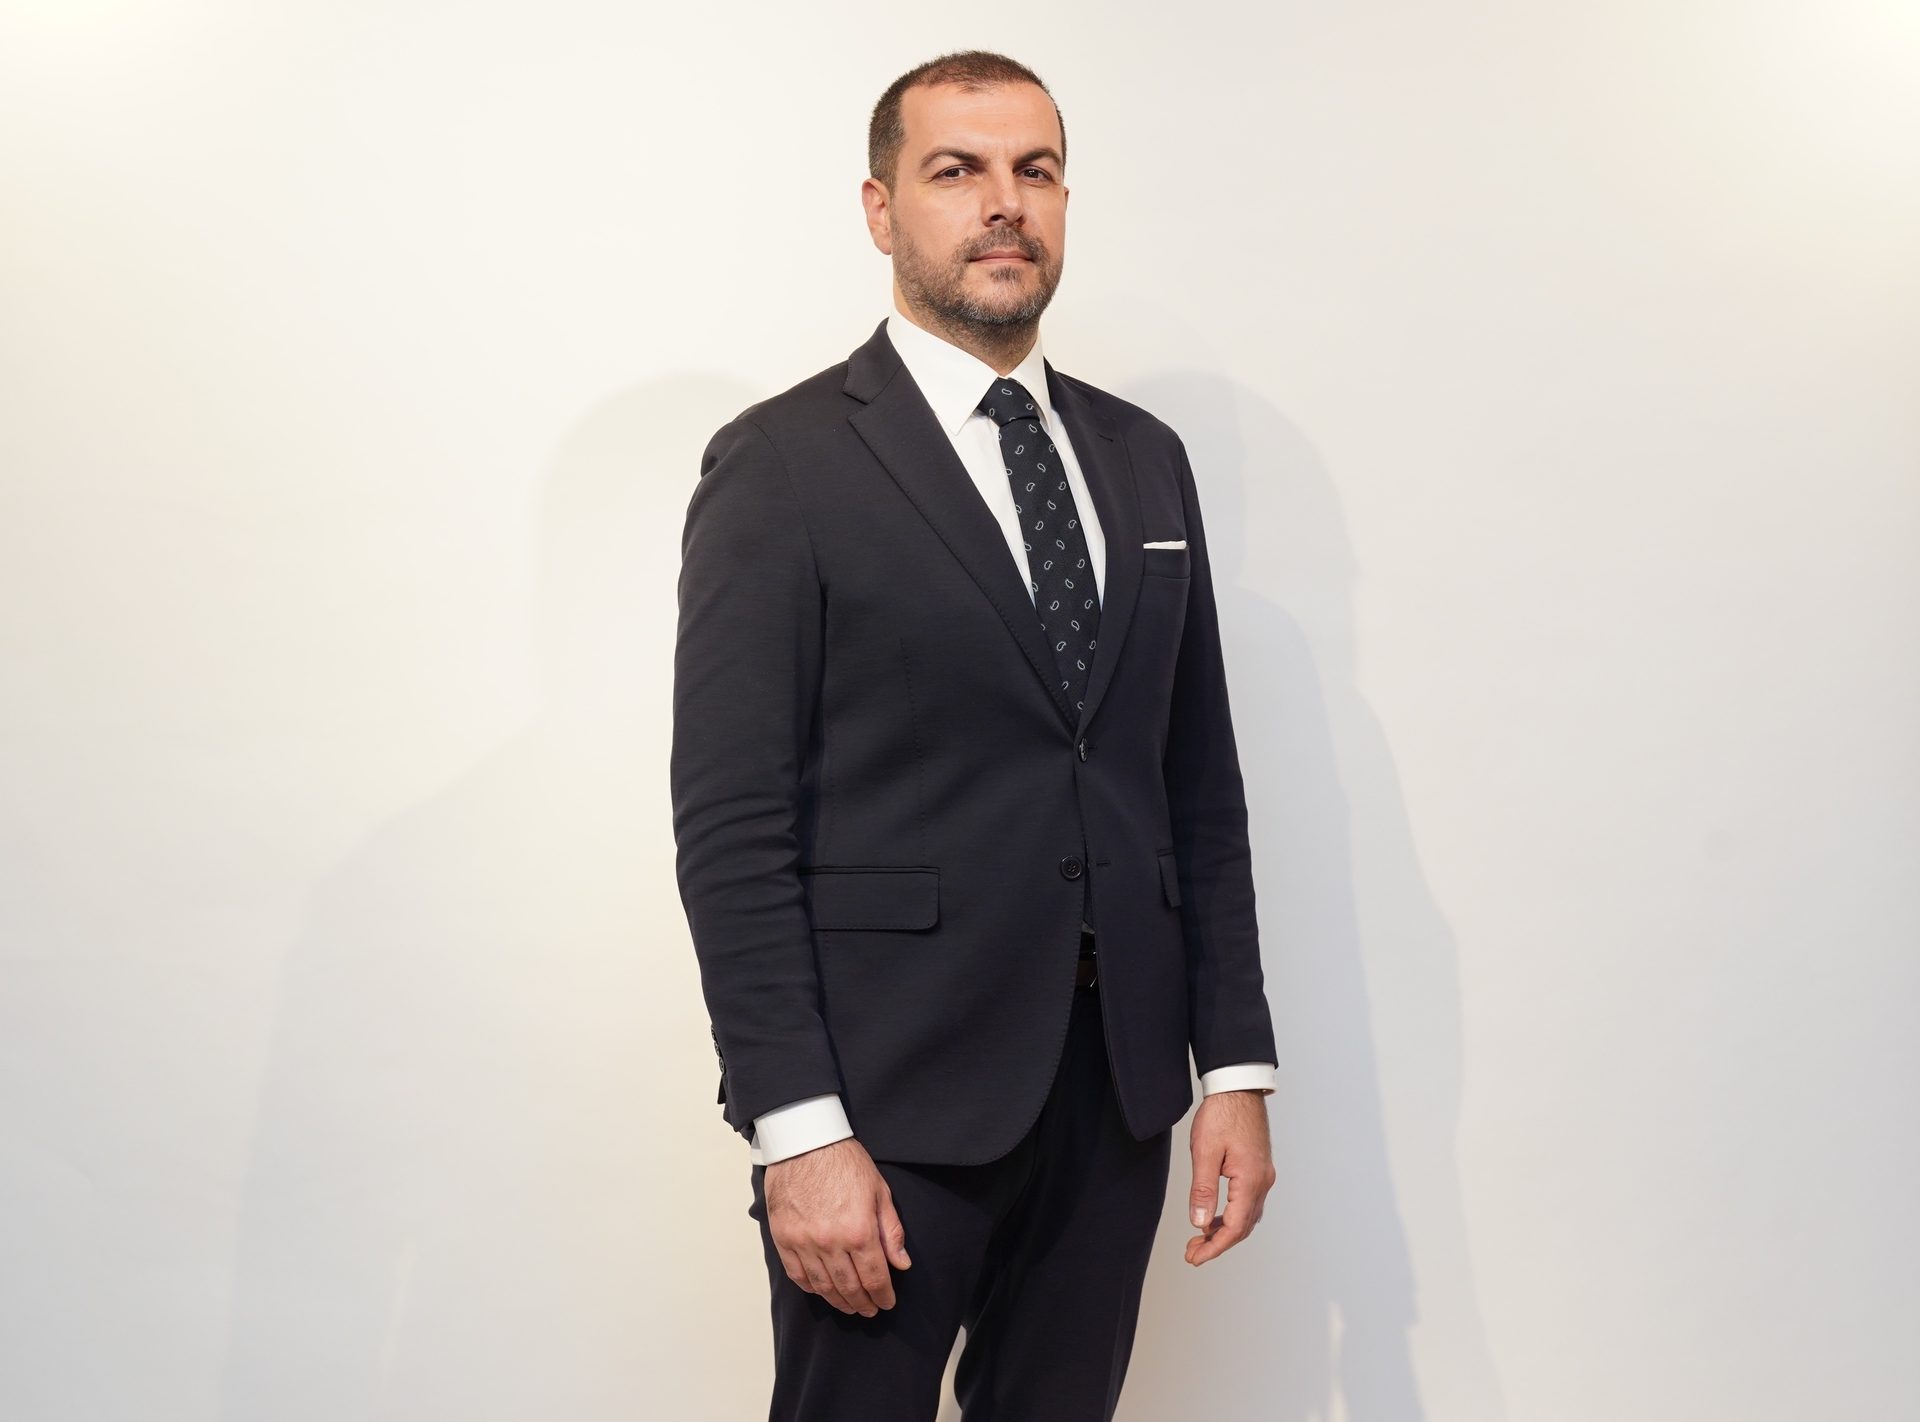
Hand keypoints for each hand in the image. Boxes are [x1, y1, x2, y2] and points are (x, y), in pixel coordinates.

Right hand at [764, 1136, 910, 1315]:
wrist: (804, 1142)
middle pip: (849, 1287)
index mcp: (859, 1230)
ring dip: (839, 1301)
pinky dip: (812, 1288)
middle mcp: (830, 1242)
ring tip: (850, 1307)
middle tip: (870, 1309)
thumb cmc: (843, 1162)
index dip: (883, 1295)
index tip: (887, 1302)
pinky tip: (822, 1291)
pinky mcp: (783, 1239)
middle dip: (863, 1303)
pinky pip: (797, 1275)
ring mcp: (804, 1242)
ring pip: (823, 1286)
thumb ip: (891, 1231)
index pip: (875, 1277)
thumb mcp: (879, 1191)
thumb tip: (902, 1263)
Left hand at [1185, 1089, 1274, 1265]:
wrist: (1238, 1088)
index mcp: (1251, 1180)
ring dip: (1224, 1231)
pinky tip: (1214, 1216)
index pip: (1235, 1228)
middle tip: (1192, 1253)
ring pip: (1247, 1216)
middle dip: (1218, 1243)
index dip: (1214, 1247)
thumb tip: (1200, 1223)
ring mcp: (1263, 1175)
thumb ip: (1203, 1190)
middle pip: (1243, 1227)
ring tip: (1199, 1238)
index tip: (1195, 1258)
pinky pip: (1247, 1202)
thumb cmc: (1222, 1115)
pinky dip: (1231, 1216)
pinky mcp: (1258, 1168)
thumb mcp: (1205, 1152)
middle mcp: (1262, 1181)